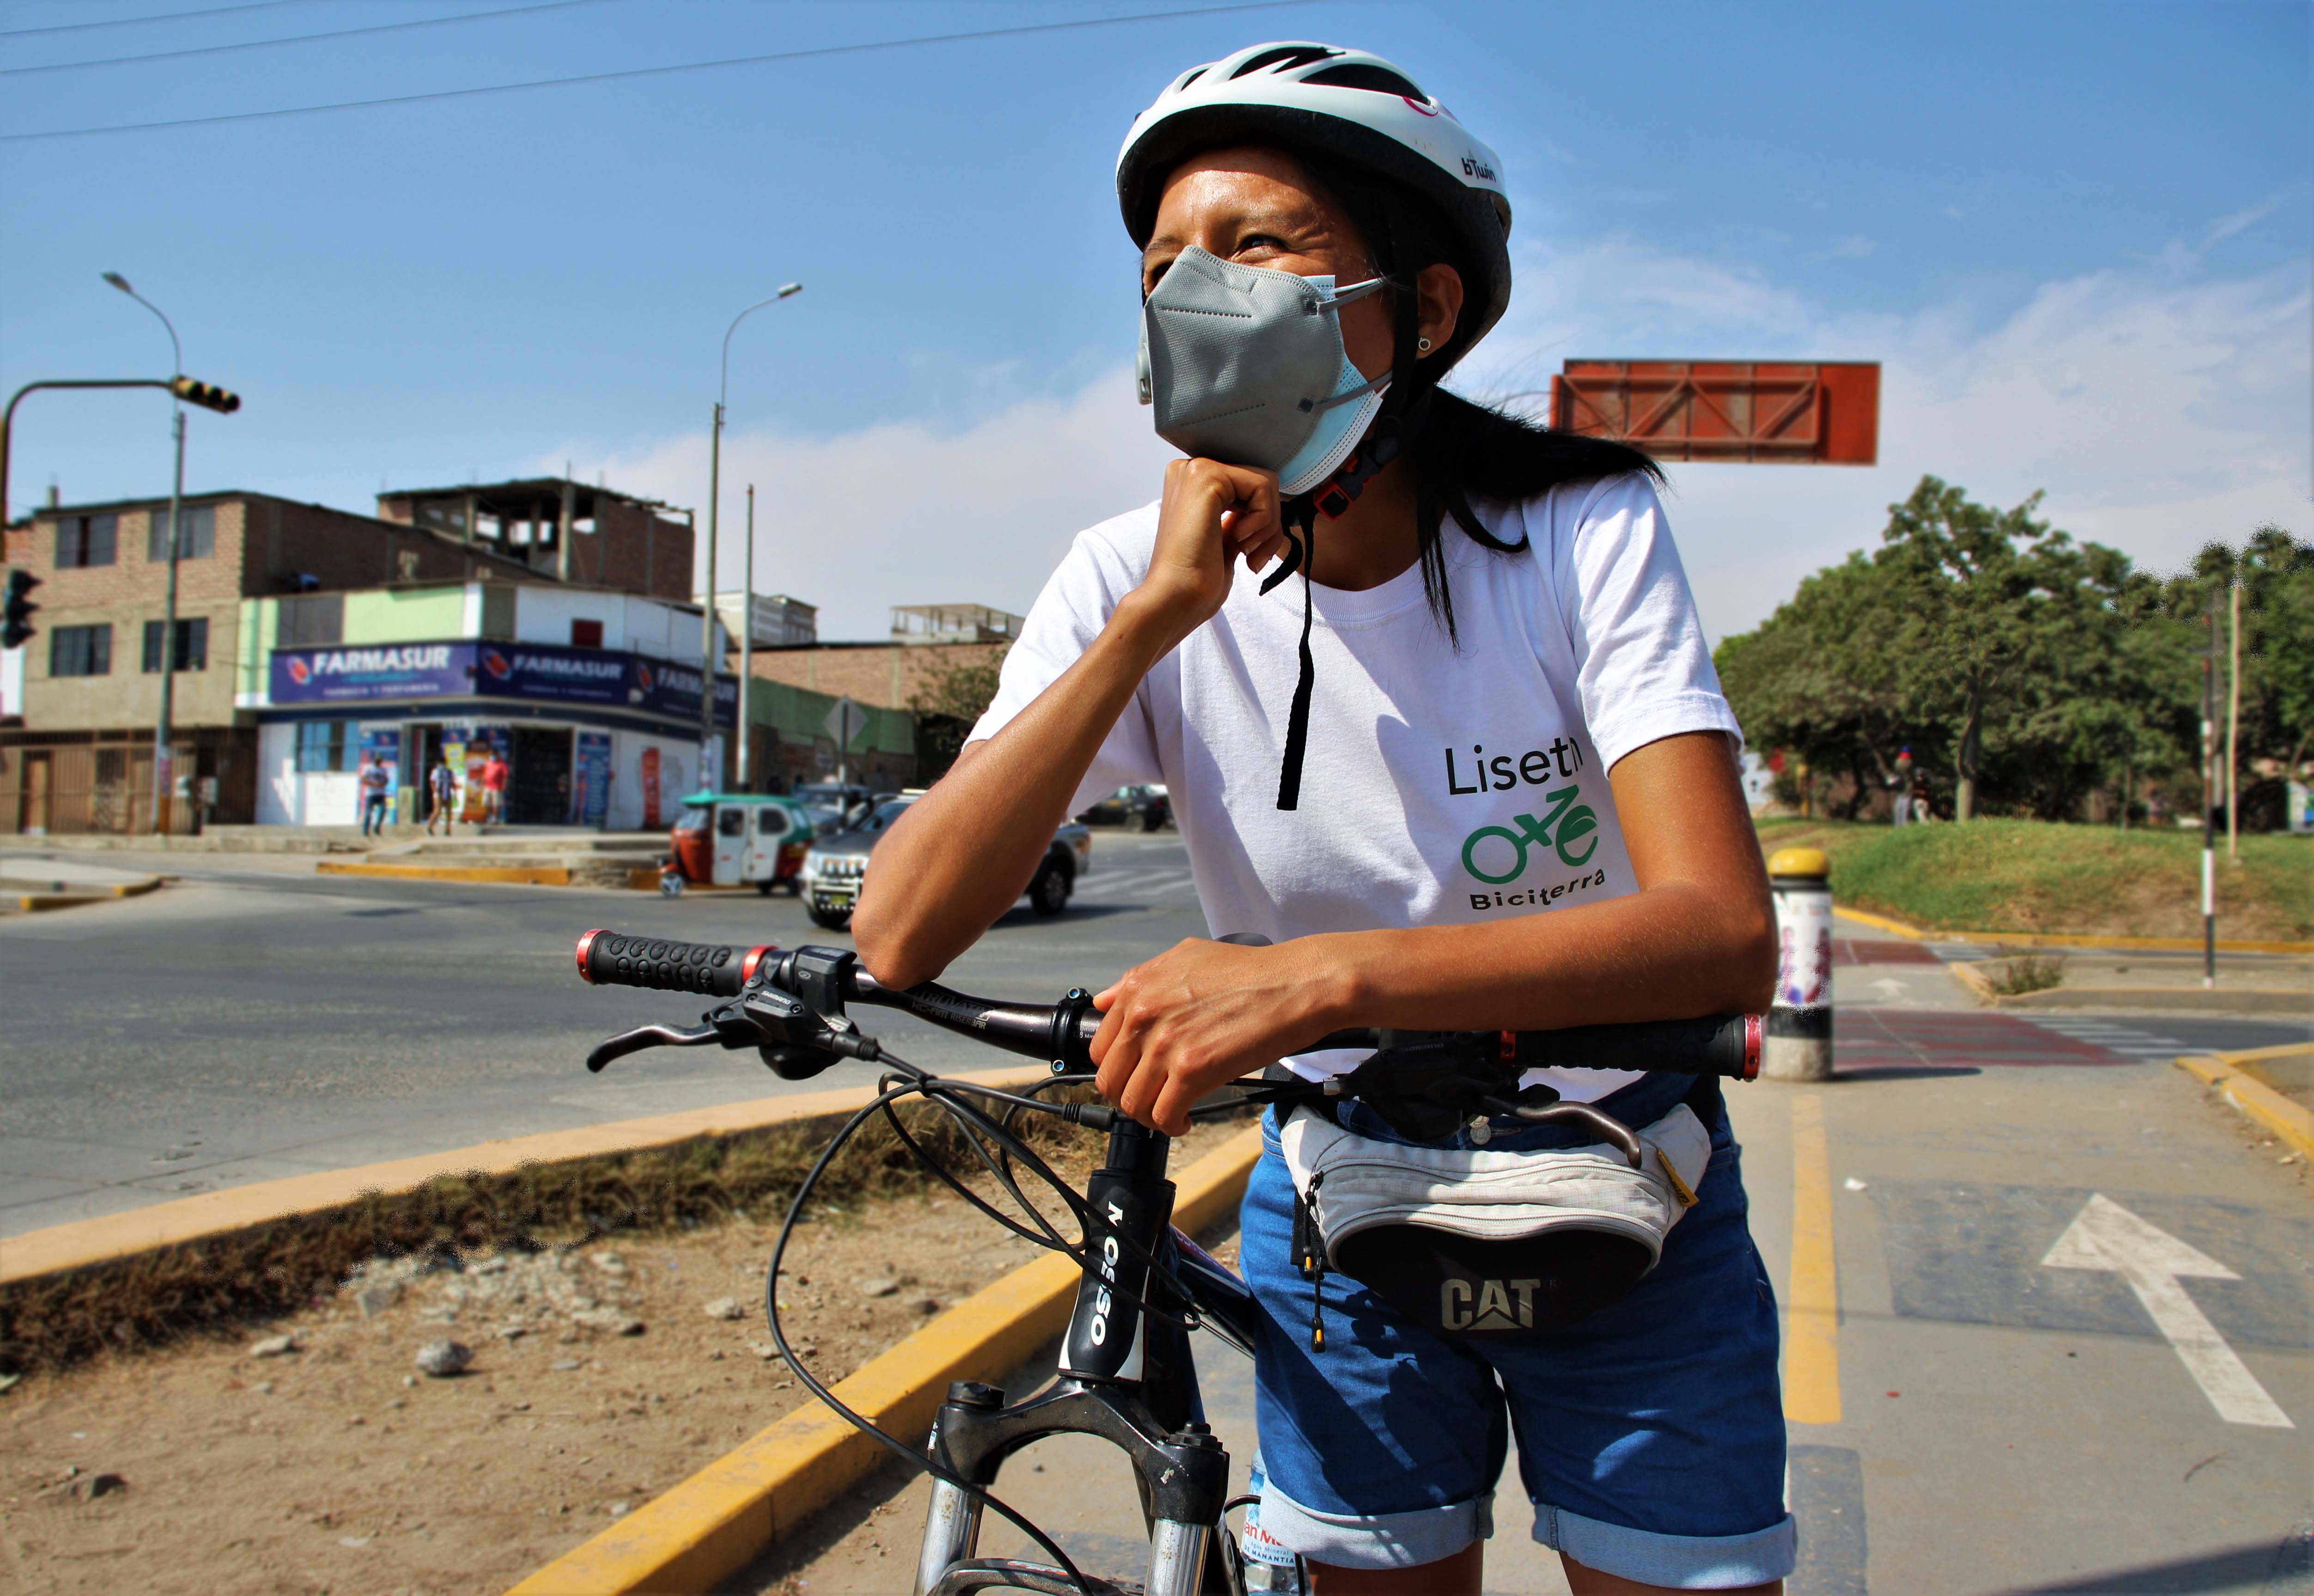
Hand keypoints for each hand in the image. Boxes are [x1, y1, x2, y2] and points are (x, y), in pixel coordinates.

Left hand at [1089, 937, 1342, 1135]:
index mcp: (1137, 989)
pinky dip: (1171, 1126)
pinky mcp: (1193, 1070)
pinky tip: (1185, 1120)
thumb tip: (1106, 1001)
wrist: (1294, 984)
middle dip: (1128, 1097)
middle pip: (1110, 1079)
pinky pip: (1163, 1115)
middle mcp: (1143, 1015)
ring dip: (1148, 1116)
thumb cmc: (1249, 971)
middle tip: (1151, 1100)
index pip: (1100, 1047)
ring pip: (1133, 1102)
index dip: (1117, 1069)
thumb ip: (1140, 980)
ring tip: (1168, 1114)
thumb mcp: (1185, 957)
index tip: (1136, 1077)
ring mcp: (1166, 1044)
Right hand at [1129, 459, 1283, 651]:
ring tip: (1247, 552)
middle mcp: (1190, 469)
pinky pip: (1262, 486)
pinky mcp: (1207, 477)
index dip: (1262, 519)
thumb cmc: (1196, 580)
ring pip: (1265, 483)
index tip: (1251, 553)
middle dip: (1270, 523)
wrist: (1175, 597)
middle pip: (1260, 482)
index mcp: (1191, 484)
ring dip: (1268, 525)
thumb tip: (1271, 507)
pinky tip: (1241, 542)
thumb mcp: (1226, 539)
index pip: (1248, 486)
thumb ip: (1241, 517)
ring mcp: (1197, 469)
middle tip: (1254, 556)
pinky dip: (1264, 519)